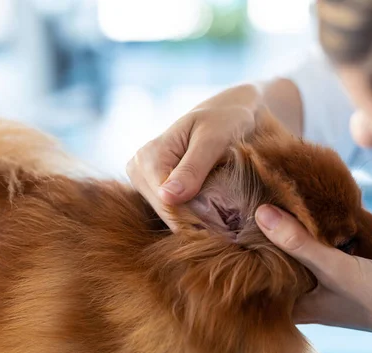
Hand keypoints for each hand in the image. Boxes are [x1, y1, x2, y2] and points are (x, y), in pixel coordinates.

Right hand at [126, 84, 259, 229]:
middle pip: (168, 214)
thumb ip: (192, 168)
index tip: (229, 220)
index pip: (167, 204)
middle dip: (200, 218)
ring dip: (201, 217)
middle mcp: (139, 171)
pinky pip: (177, 213)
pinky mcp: (158, 191)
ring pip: (173, 217)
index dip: (198, 215)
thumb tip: (167, 198)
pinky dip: (198, 214)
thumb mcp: (213, 140)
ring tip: (225, 207)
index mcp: (147, 157)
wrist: (231, 112)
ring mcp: (146, 183)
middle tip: (232, 215)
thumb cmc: (225, 119)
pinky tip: (216, 207)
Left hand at [254, 204, 371, 349]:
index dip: (248, 262)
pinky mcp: (353, 276)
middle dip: (272, 243)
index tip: (234, 233)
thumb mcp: (333, 267)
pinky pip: (330, 253)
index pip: (263, 285)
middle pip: (284, 268)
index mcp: (300, 306)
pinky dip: (324, 237)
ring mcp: (334, 288)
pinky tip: (321, 215)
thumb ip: (298, 242)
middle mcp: (313, 299)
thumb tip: (260, 214)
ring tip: (281, 206)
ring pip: (308, 258)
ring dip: (299, 236)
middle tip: (255, 210)